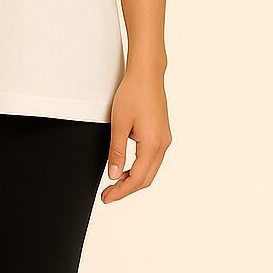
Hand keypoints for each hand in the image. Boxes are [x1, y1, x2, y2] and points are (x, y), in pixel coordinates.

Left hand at [100, 69, 172, 202]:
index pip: (137, 178)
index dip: (121, 191)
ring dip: (134, 179)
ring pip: (150, 170)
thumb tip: (114, 174)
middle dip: (127, 189)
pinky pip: (152, 159)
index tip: (107, 197)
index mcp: (152, 144)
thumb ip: (116, 152)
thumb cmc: (133, 93)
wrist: (147, 75)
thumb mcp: (118, 125)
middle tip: (108, 194)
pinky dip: (140, 168)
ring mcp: (164, 139)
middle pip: (146, 178)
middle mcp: (162, 144)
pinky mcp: (162, 134)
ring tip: (115, 183)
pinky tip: (126, 168)